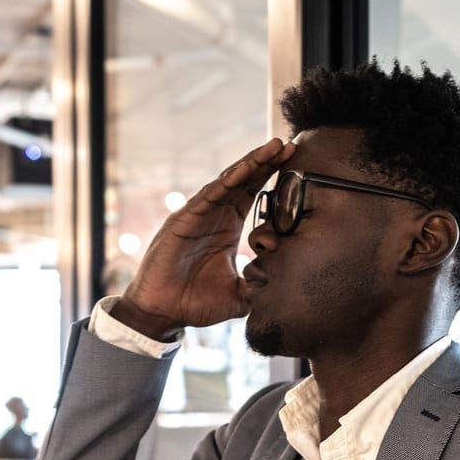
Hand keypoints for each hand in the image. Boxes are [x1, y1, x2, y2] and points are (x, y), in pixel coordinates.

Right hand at [112, 138, 295, 340]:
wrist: (164, 314)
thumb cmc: (195, 303)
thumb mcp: (239, 296)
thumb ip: (260, 287)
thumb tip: (284, 287)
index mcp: (228, 227)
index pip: (254, 194)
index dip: (272, 177)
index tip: (295, 162)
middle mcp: (214, 216)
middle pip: (243, 181)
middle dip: (266, 162)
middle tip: (289, 145)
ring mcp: (198, 216)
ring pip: (227, 183)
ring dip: (250, 164)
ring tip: (272, 148)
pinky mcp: (182, 221)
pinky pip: (207, 198)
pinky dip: (225, 183)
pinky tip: (244, 169)